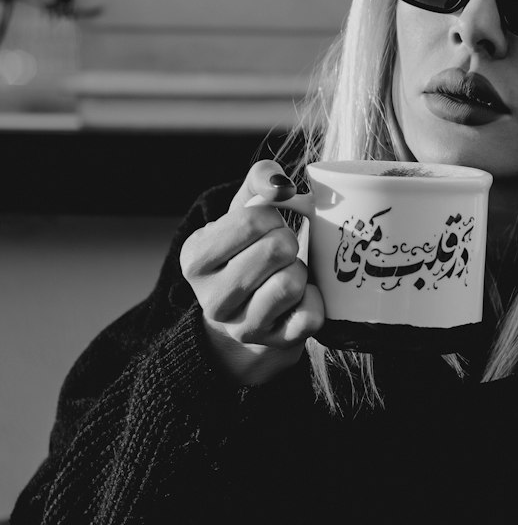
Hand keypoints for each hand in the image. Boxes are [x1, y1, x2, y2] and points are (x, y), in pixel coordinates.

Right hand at [179, 160, 324, 385]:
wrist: (249, 307)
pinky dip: (315, 299)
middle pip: (277, 249)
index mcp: (195, 259)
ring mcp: (243, 327)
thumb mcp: (244, 210)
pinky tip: (299, 298)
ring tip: (285, 273)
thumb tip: (281, 185)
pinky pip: (312, 315)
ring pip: (293, 283)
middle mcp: (212, 300)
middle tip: (279, 251)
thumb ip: (260, 181)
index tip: (266, 227)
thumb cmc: (248, 249)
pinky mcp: (276, 343)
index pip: (253, 220)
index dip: (272, 216)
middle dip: (287, 242)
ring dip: (299, 270)